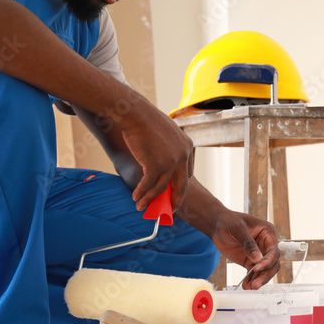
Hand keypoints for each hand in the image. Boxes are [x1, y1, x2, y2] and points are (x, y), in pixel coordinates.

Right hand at [115, 97, 194, 212]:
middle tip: (169, 210)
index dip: (179, 184)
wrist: (136, 113)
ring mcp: (171, 162)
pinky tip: (136, 197)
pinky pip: (149, 186)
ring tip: (142, 207)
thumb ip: (170, 147)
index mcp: (188, 147)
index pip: (188, 172)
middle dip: (175, 201)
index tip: (172, 191)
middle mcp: (183, 156)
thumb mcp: (167, 132)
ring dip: (151, 200)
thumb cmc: (147, 120)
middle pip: (181, 186)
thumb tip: (164, 162)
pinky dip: (142, 194)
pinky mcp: (156, 166)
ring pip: (162, 189)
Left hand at [211, 211, 280, 288]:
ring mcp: (259, 253)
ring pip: (265, 270)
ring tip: (250, 287)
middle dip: (265, 274)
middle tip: (256, 284)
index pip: (273, 250)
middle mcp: (266, 244)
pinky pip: (254, 273)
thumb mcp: (237, 229)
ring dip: (258, 280)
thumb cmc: (228, 221)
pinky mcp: (250, 261)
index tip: (258, 268)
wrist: (217, 226)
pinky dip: (251, 279)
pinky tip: (246, 285)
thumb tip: (257, 258)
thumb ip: (248, 243)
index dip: (268, 260)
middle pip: (272, 263)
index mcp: (267, 232)